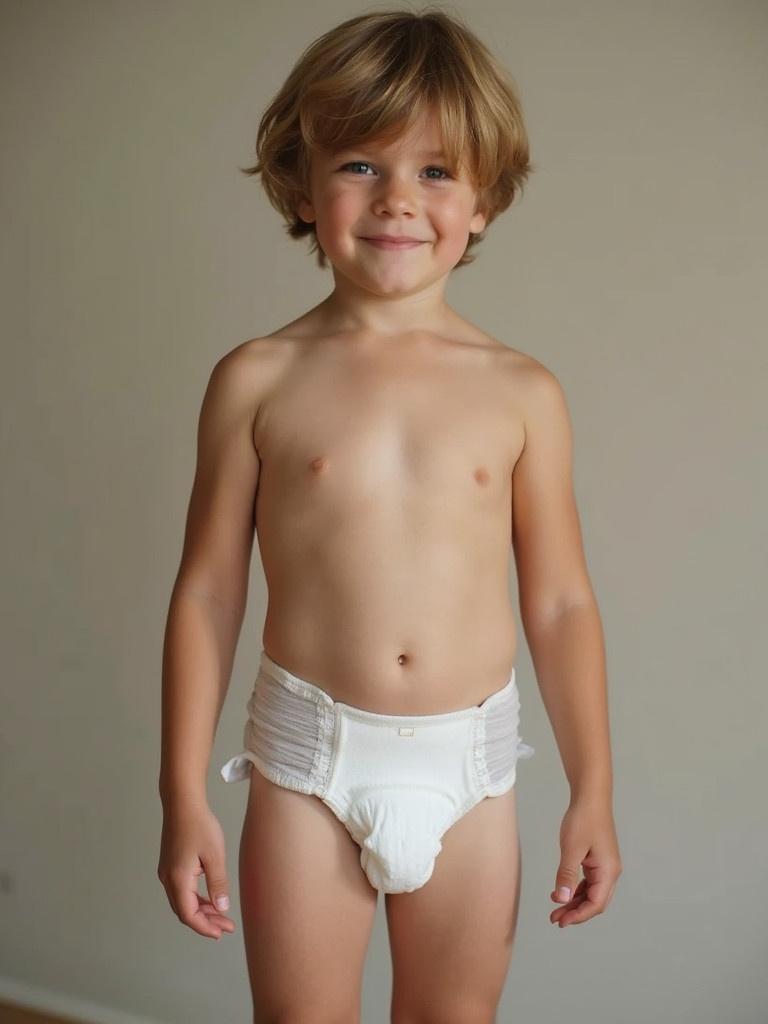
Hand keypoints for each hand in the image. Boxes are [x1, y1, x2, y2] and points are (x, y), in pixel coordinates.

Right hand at [157, 798, 236, 940]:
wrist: (182, 802)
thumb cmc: (199, 825)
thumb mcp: (215, 855)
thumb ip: (218, 884)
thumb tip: (222, 907)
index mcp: (178, 879)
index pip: (189, 915)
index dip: (205, 927)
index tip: (222, 932)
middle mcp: (168, 879)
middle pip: (184, 911)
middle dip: (205, 921)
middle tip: (226, 926)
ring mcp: (167, 872)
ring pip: (182, 901)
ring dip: (201, 910)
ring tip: (222, 915)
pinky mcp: (170, 865)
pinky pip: (182, 890)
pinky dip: (196, 898)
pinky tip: (210, 898)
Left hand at [550, 797, 621, 927]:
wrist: (591, 797)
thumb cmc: (583, 820)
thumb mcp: (571, 849)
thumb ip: (566, 875)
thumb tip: (562, 899)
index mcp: (608, 871)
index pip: (596, 903)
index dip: (578, 916)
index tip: (561, 921)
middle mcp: (610, 872)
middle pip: (595, 901)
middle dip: (575, 912)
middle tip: (555, 918)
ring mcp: (605, 866)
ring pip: (591, 892)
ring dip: (574, 901)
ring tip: (555, 908)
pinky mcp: (598, 860)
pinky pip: (589, 882)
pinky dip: (576, 889)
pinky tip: (562, 892)